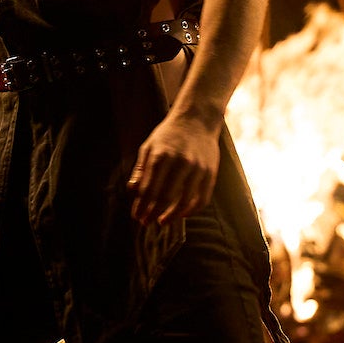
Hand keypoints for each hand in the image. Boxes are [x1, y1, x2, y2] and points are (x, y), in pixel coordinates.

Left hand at [128, 111, 220, 227]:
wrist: (197, 119)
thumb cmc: (169, 134)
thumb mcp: (150, 146)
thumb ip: (141, 169)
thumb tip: (133, 190)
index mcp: (161, 156)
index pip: (149, 188)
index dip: (142, 205)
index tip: (136, 216)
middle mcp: (179, 162)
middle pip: (165, 197)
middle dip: (153, 213)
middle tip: (146, 223)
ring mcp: (197, 168)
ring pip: (184, 201)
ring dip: (172, 215)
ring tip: (162, 221)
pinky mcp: (210, 172)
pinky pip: (202, 199)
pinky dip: (192, 210)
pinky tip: (182, 214)